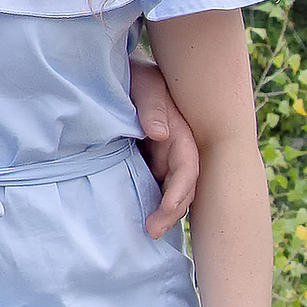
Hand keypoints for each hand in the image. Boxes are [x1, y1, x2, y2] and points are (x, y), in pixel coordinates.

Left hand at [131, 57, 198, 239]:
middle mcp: (174, 151)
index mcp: (180, 135)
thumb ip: (152, 106)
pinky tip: (138, 219)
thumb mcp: (145, 84)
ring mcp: (161, 159)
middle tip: (152, 232)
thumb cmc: (136, 77)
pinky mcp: (146, 162)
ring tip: (147, 232)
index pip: (187, 170)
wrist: (118, 75)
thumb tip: (160, 134)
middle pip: (181, 189)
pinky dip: (149, 203)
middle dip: (170, 213)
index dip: (179, 192)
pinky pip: (152, 186)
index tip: (166, 210)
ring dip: (161, 214)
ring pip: (168, 192)